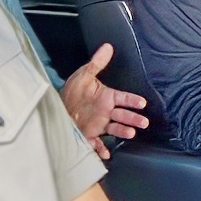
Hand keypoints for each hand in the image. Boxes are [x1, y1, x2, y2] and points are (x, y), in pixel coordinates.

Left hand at [60, 43, 148, 158]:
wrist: (57, 108)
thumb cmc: (72, 92)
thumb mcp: (83, 75)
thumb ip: (97, 63)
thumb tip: (107, 46)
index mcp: (106, 97)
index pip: (124, 98)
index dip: (133, 100)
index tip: (142, 102)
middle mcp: (106, 112)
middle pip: (124, 115)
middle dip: (134, 118)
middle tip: (144, 122)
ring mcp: (99, 124)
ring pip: (115, 128)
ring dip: (123, 131)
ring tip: (131, 133)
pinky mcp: (90, 135)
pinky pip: (98, 144)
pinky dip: (102, 149)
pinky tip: (107, 154)